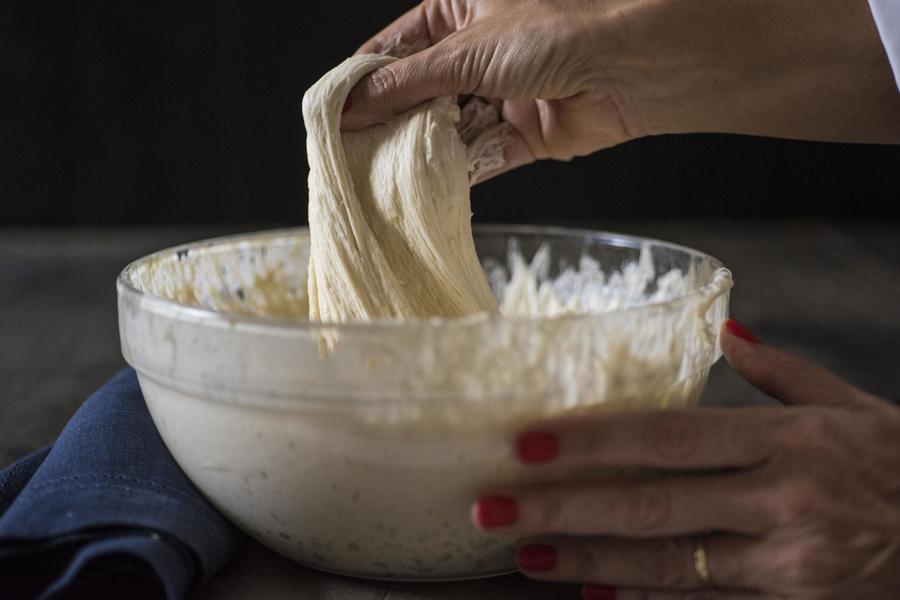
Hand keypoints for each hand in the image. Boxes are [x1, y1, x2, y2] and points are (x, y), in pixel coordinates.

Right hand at [342, 0, 641, 179]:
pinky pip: (480, 156)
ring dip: (421, 149)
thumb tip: (353, 105)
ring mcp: (501, 94)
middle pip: (420, 92)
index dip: (366, 79)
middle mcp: (479, 52)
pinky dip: (457, 171)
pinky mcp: (524, 133)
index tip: (335, 111)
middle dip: (390, 121)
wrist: (632, 65)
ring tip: (381, 173)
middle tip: (351, 150)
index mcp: (460, 10)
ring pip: (448, 128)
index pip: (398, 47)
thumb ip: (407, 84)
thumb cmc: (557, 30)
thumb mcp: (466, 50)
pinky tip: (425, 186)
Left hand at [471, 319, 899, 598]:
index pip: (668, 437)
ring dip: (588, 560)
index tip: (528, 440)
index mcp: (788, 439)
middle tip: (494, 506)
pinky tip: (596, 597)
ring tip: (526, 554)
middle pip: (651, 504)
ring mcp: (785, 562)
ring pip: (666, 563)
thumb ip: (784, 372)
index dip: (593, 440)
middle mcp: (779, 500)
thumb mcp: (855, 407)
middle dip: (564, 507)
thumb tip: (728, 330)